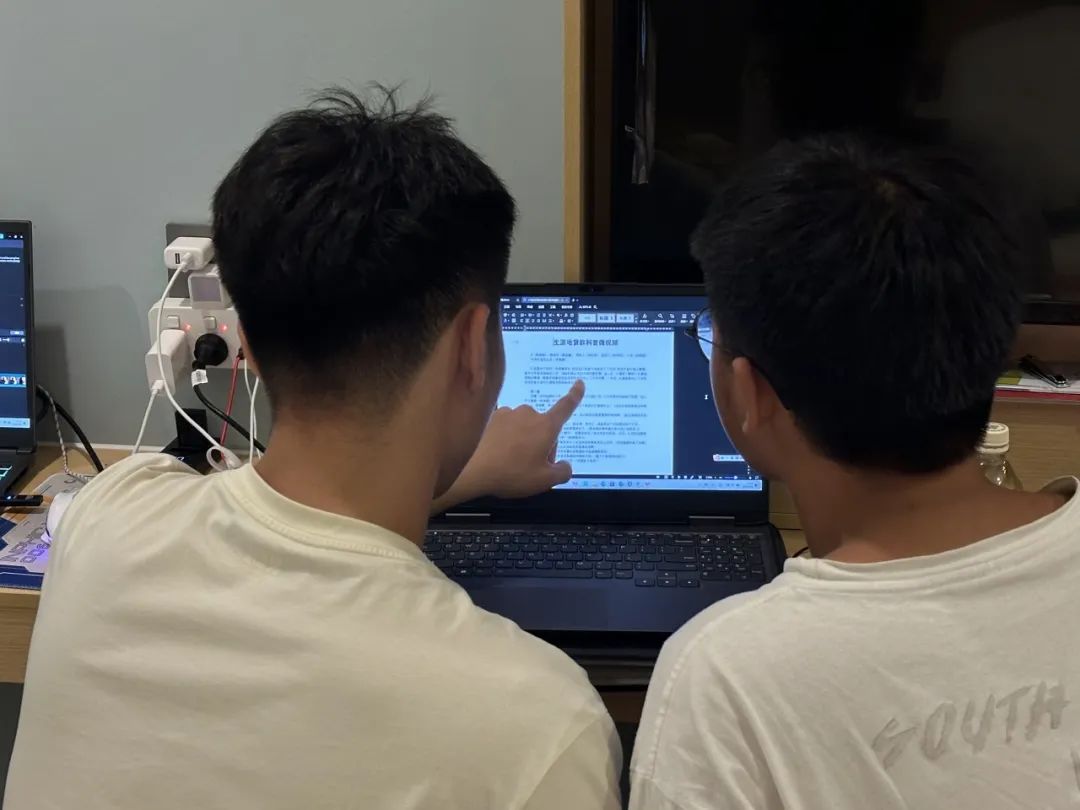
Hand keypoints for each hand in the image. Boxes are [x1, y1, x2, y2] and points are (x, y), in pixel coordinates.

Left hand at [432, 381, 584, 512]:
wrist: (473, 470)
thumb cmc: (513, 474)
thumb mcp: (545, 482)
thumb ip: (563, 472)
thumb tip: (565, 465)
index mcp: (546, 426)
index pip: (565, 407)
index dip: (575, 395)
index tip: (579, 382)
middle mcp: (528, 414)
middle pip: (542, 426)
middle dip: (542, 442)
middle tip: (532, 466)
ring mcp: (507, 413)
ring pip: (523, 426)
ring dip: (522, 439)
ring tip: (512, 462)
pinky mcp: (490, 417)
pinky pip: (505, 427)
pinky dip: (505, 438)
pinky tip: (498, 454)